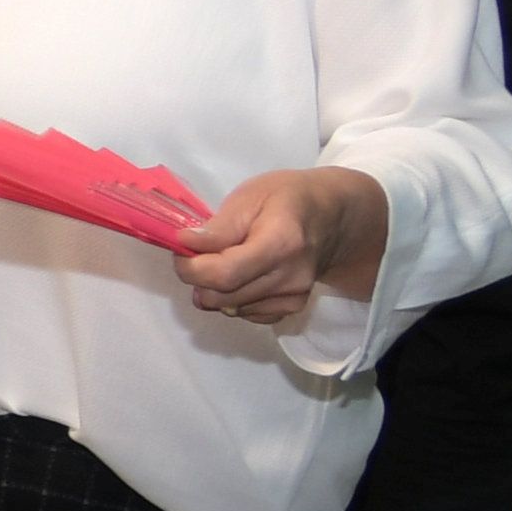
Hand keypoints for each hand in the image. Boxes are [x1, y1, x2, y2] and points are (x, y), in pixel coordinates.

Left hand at [175, 165, 385, 330]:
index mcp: (281, 243)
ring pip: (229, 308)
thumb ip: (219, 226)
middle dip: (196, 277)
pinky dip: (231, 299)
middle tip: (195, 254)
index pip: (224, 273)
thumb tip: (185, 244)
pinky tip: (238, 276)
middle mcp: (291, 277)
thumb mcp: (250, 196)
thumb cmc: (286, 198)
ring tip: (219, 260)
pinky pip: (246, 314)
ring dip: (211, 289)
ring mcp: (294, 296)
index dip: (191, 267)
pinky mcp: (292, 307)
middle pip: (223, 295)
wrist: (330, 216)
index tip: (181, 248)